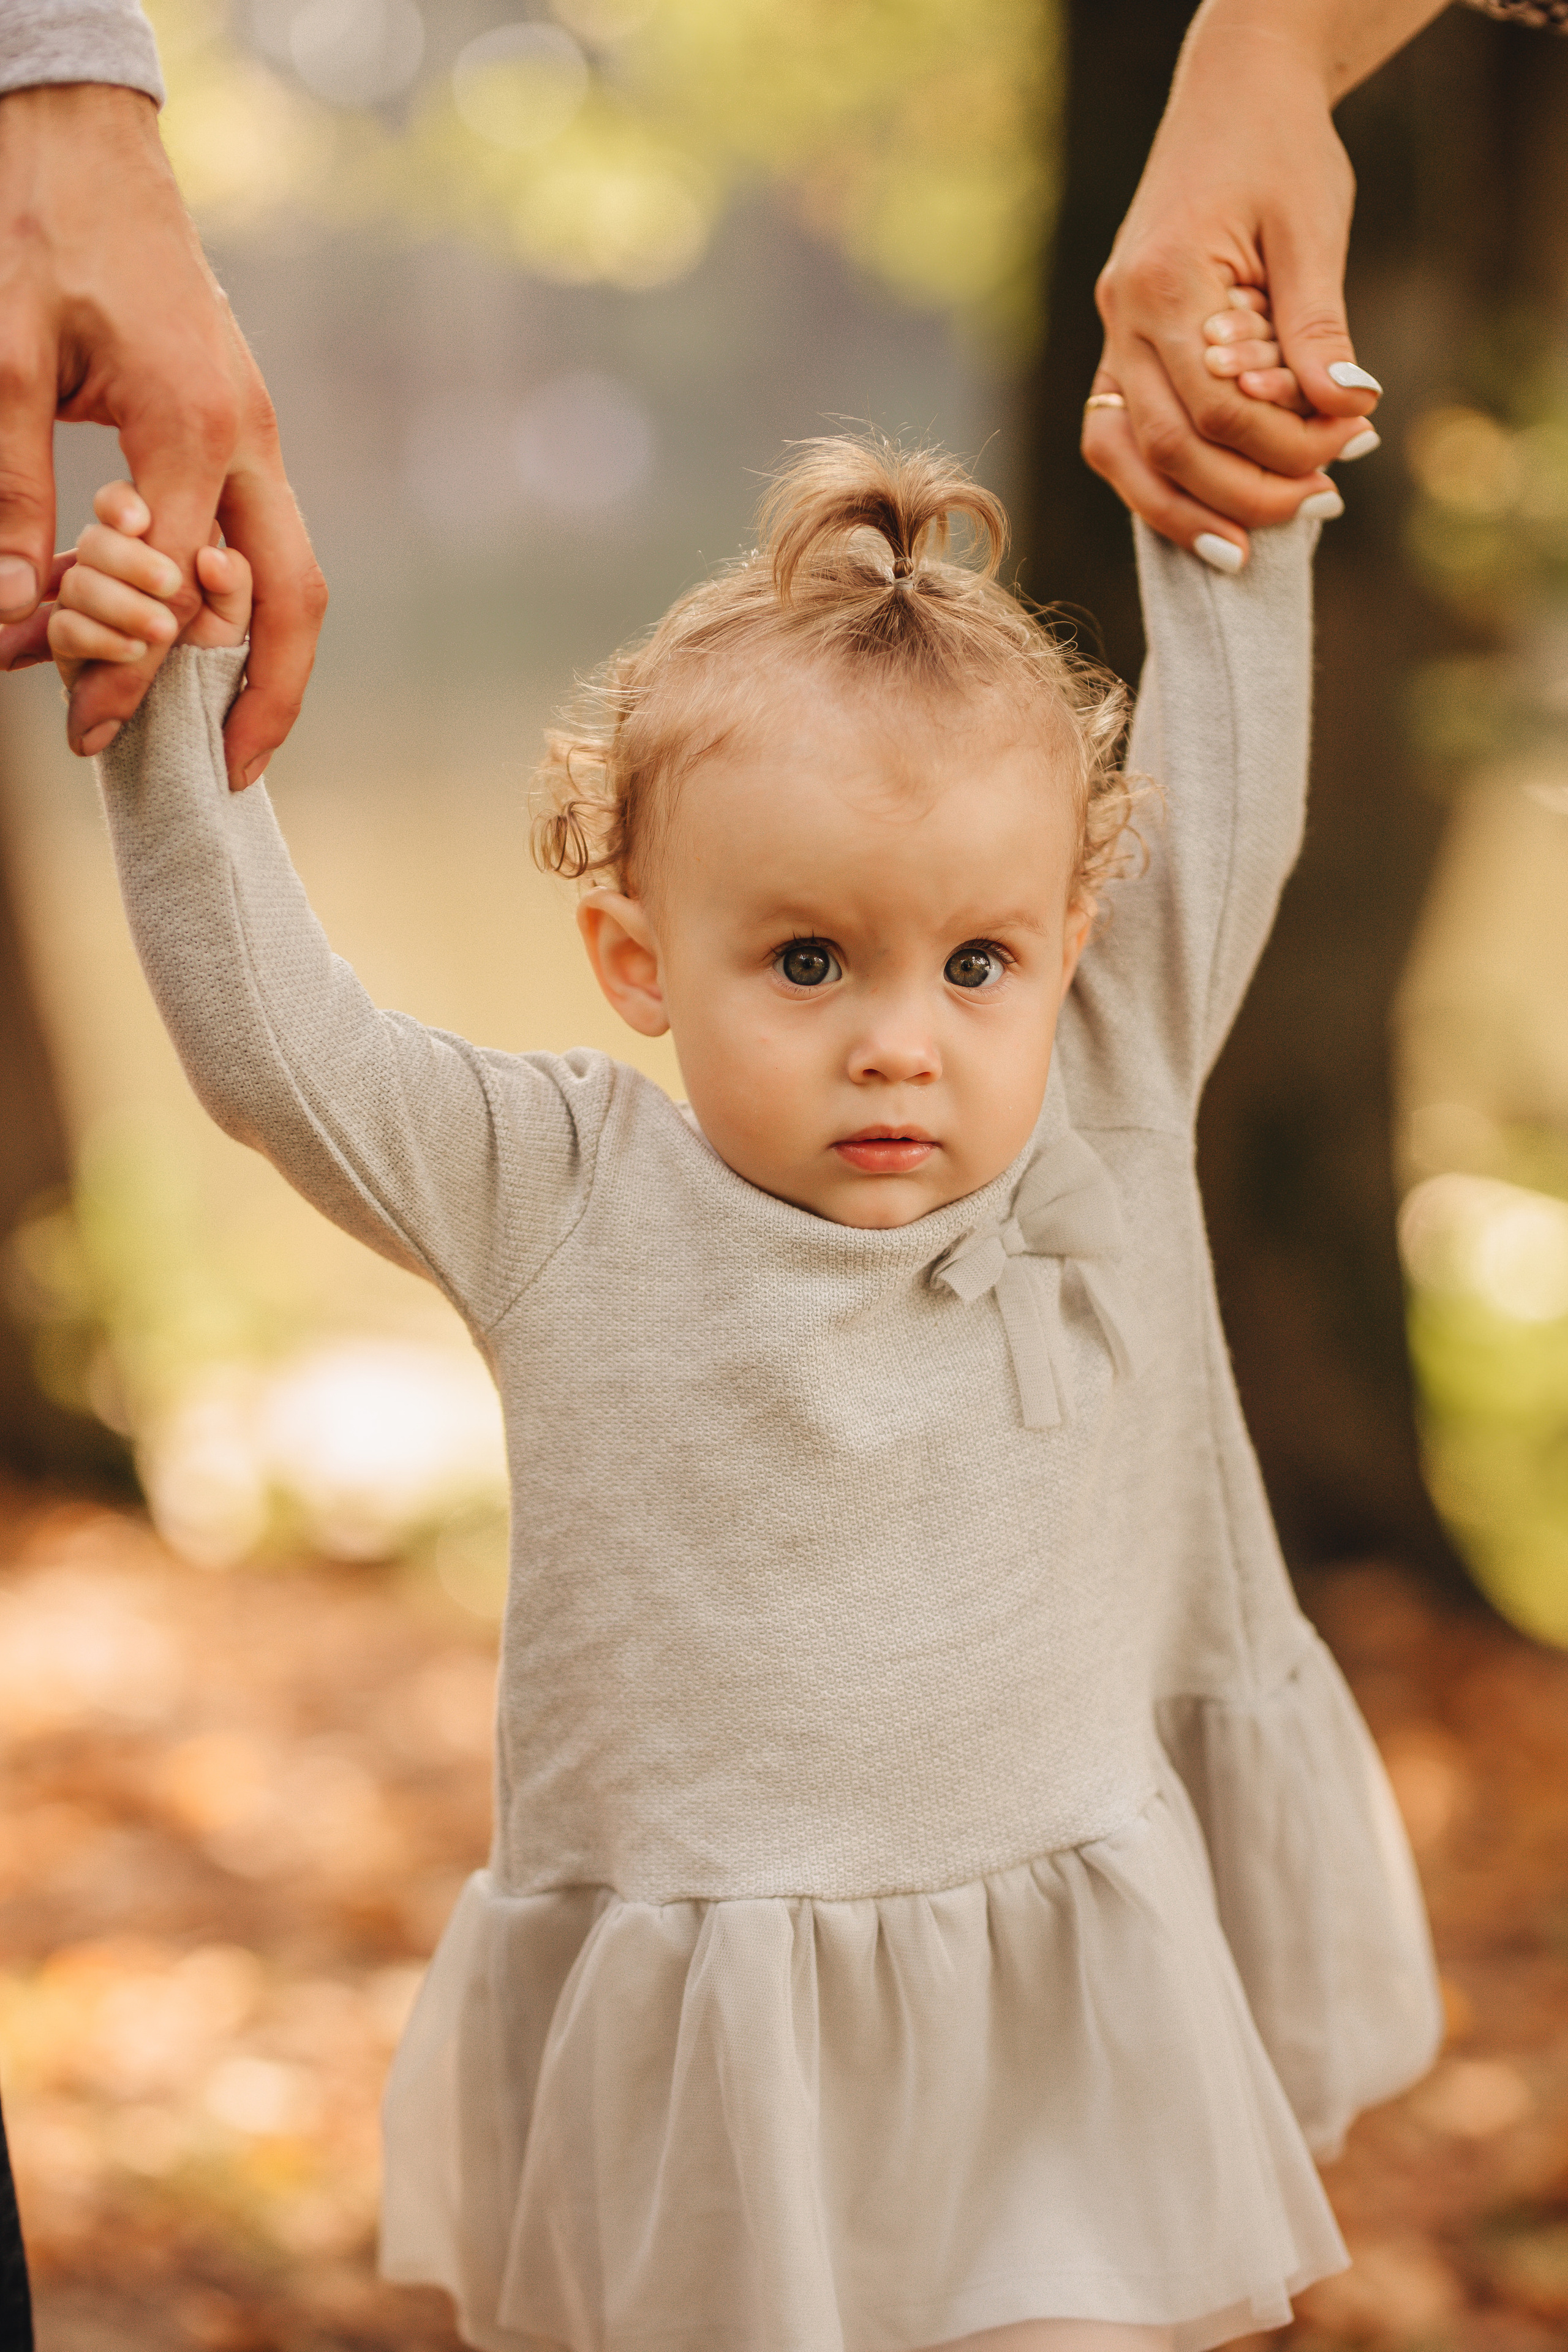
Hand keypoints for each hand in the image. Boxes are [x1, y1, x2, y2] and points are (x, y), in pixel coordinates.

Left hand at [0, 84, 323, 783]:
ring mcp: (255, 434)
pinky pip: (255, 537)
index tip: (89, 735)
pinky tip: (180, 631)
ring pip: (288, 574)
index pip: (175, 590)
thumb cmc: (40, 230)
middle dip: (271, 697)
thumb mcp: (3, 357)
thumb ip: (12, 489)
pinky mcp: (241, 426)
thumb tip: (14, 607)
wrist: (88, 140)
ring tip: (211, 727)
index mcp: (191, 426)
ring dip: (257, 657)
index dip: (130, 672)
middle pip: (294, 599)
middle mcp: (246, 440)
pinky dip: (230, 600)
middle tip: (228, 773)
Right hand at [1081, 1, 1428, 563]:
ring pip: (1122, 457)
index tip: (1352, 446)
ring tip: (1248, 547)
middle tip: (1320, 504)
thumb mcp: (1312, 229)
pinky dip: (1160, 484)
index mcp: (1163, 282)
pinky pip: (1120, 439)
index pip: (1217, 407)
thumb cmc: (1277, 150)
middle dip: (1244, 492)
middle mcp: (1122, 317)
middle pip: (1167, 446)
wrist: (1231, 95)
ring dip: (1185, 510)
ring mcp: (1111, 336)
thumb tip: (1348, 410)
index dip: (1285, 445)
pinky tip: (1211, 510)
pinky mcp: (1119, 349)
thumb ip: (1319, 327)